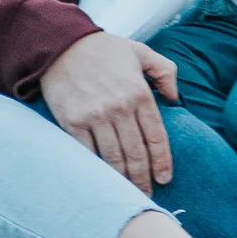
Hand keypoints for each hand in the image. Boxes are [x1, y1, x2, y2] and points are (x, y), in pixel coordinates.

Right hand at [40, 30, 180, 189]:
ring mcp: (96, 116)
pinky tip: (105, 181)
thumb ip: (165, 71)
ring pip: (115, 158)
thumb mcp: (141, 51)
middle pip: (137, 153)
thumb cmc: (104, 49)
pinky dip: (99, 170)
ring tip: (129, 193)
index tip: (165, 178)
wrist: (61, 43)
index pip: (156, 136)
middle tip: (147, 194)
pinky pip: (90, 153)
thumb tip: (175, 99)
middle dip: (144, 178)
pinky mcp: (73, 122)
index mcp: (139, 92)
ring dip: (124, 180)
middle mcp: (120, 107)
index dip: (162, 162)